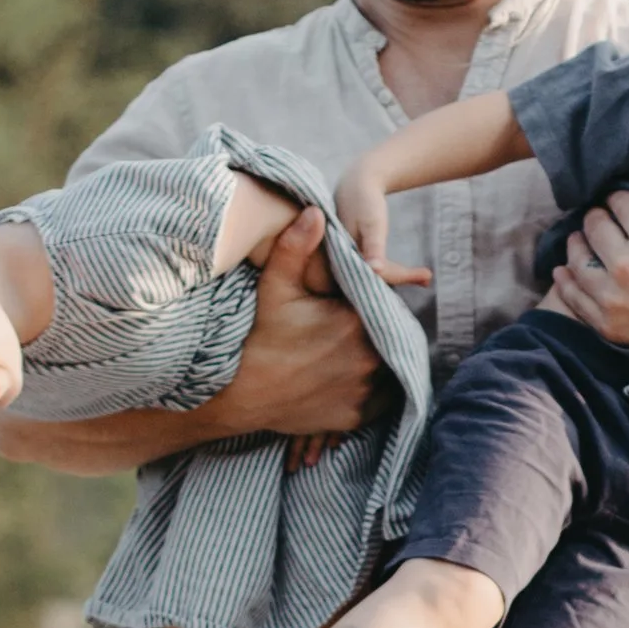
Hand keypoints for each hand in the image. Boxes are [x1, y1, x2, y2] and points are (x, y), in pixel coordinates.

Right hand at [220, 203, 384, 437]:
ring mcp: (365, 390)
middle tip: (353, 326)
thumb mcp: (274, 287)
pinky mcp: (357, 415)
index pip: (383, 302)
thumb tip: (315, 212)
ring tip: (357, 349)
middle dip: (378, 326)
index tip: (355, 303)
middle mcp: (369, 358)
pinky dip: (375, 387)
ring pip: (390, 365)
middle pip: (390, 333)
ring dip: (382, 356)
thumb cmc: (256, 337)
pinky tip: (359, 376)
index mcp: (355, 322)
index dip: (374, 298)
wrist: (238, 396)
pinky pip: (382, 398)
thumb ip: (295, 247)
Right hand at [332, 149, 431, 290]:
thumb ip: (373, 247)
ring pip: (377, 272)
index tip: (427, 278)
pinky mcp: (355, 253)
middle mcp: (344, 261)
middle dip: (403, 278)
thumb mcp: (372, 222)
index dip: (400, 277)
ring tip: (426, 277)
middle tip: (428, 279)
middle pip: (376, 277)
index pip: (375, 274)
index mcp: (345, 255)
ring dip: (400, 275)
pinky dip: (392, 268)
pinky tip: (412, 272)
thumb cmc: (364, 199)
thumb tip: (375, 270)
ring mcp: (349, 258)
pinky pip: (375, 265)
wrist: (355, 181)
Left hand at [540, 144, 628, 376]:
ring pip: (576, 258)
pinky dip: (565, 281)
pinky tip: (563, 270)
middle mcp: (626, 266)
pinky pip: (573, 296)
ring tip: (581, 239)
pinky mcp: (607, 324)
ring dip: (577, 244)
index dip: (621, 198)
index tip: (624, 201)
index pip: (619, 202)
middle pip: (593, 226)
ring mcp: (613, 298)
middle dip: (598, 217)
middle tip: (603, 218)